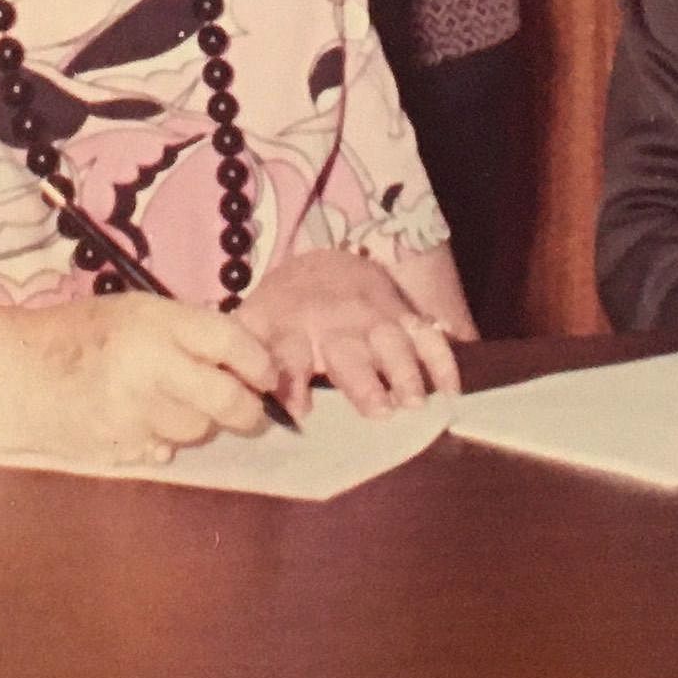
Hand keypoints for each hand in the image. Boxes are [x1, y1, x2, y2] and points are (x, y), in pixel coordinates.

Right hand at [11, 293, 283, 463]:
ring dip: (196, 421)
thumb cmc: (78, 336)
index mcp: (154, 323)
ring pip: (197, 430)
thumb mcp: (134, 311)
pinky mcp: (120, 449)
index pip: (230, 343)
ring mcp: (134, 414)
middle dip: (248, 409)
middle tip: (251, 408)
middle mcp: (149, 368)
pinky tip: (136, 418)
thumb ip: (187, 330)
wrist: (14, 375)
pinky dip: (161, 438)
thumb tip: (248, 357)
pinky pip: (165, 449)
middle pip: (227, 401)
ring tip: (167, 401)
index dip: (260, 363)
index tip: (268, 374)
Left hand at [231, 247, 462, 414]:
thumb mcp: (252, 326)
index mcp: (291, 329)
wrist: (321, 266)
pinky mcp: (404, 316)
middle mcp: (335, 323)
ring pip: (393, 341)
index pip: (289, 355)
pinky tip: (451, 390)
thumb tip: (225, 392)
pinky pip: (429, 336)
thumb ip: (239, 358)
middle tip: (379, 411)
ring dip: (405, 371)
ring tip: (414, 402)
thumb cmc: (282, 313)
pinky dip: (443, 360)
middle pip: (350, 351)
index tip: (300, 411)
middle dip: (364, 379)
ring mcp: (373, 318)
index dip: (292, 381)